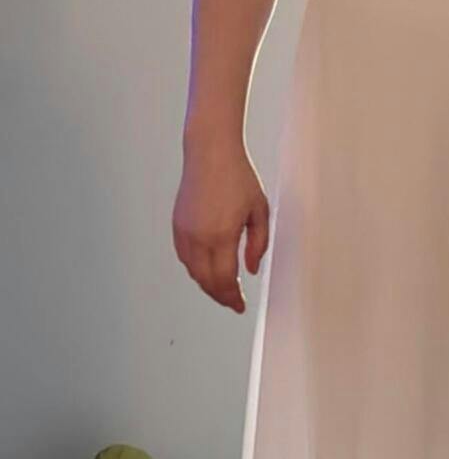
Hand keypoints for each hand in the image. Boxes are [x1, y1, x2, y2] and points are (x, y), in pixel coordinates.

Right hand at [173, 137, 270, 312]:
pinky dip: (195, 269)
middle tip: (232, 302)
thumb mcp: (259, 210)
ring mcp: (185, 231)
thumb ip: (257, 244)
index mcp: (222, 234)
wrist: (210, 152)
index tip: (239, 306)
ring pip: (193, 271)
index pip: (225, 280)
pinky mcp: (177, 224)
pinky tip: (206, 270)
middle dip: (220, 296)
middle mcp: (199, 236)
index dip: (233, 297)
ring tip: (221, 289)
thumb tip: (251, 269)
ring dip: (207, 284)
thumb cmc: (237, 175)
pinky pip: (184, 257)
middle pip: (207, 281)